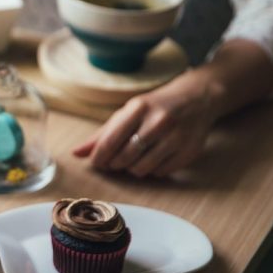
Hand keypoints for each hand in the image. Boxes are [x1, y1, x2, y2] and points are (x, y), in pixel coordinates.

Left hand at [73, 73, 218, 177]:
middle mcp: (159, 122)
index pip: (110, 141)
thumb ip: (101, 134)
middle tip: (115, 161)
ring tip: (133, 159)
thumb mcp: (127, 112)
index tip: (96, 163)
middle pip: (124, 158)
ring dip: (132, 169)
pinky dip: (152, 170)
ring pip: (142, 169)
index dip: (99, 157)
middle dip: (114, 164)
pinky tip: (153, 158)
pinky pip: (160, 173)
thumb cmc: (154, 107)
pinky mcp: (189, 152)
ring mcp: (177, 137)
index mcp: (139, 108)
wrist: (197, 99)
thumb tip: (76, 153)